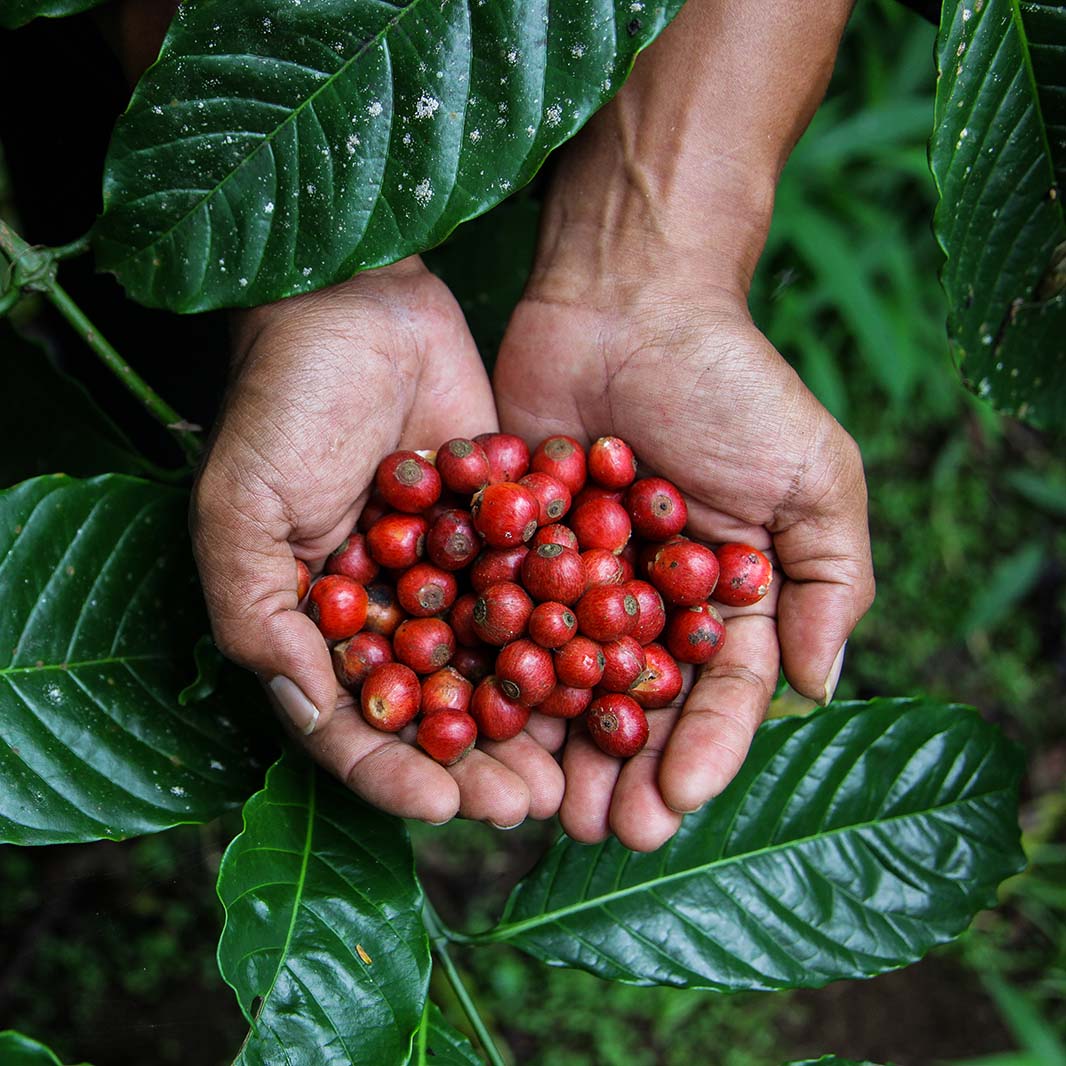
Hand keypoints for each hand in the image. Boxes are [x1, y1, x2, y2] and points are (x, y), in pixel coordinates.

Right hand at [191, 259, 562, 826]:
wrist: (363, 302)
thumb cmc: (283, 401)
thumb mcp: (242, 505)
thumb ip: (260, 612)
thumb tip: (312, 712)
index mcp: (316, 621)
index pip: (351, 720)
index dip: (392, 770)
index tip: (442, 806)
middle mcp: (387, 610)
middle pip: (434, 708)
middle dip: (475, 762)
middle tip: (525, 806)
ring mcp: (449, 574)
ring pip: (493, 666)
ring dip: (529, 721)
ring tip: (571, 768)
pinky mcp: (504, 531)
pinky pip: (535, 594)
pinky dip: (565, 636)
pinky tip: (604, 674)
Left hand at [494, 273, 873, 850]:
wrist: (629, 301)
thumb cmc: (732, 383)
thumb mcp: (812, 476)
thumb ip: (830, 580)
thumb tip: (821, 688)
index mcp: (724, 596)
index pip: (721, 690)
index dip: (706, 749)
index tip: (681, 803)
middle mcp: (648, 601)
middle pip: (637, 704)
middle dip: (627, 769)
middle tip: (606, 832)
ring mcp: (576, 579)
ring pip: (566, 680)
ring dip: (559, 747)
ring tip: (546, 809)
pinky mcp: (511, 549)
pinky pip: (504, 620)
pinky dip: (495, 673)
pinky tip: (482, 726)